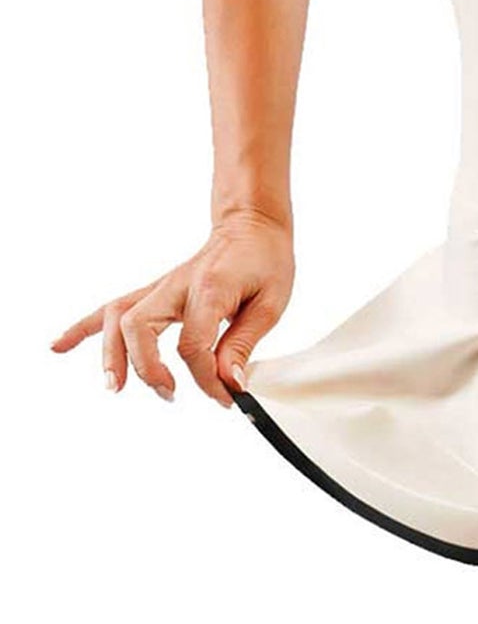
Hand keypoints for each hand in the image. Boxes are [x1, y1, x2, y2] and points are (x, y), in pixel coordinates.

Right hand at [50, 209, 294, 406]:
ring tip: (114, 387)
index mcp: (209, 288)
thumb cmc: (265, 261)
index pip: (192, 343)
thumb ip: (245, 343)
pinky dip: (83, 328)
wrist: (253, 226)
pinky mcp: (153, 292)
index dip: (205, 378)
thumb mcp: (272, 301)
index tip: (225, 396)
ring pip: (118, 316)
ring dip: (109, 354)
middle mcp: (176, 285)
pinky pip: (110, 308)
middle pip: (140, 326)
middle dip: (147, 366)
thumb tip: (229, 383)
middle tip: (170, 394)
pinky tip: (58, 347)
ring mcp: (161, 287)